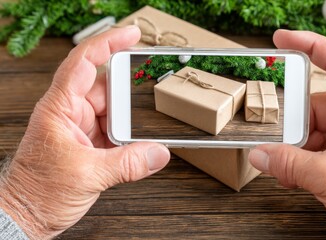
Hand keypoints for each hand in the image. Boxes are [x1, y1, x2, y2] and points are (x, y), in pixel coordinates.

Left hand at [0, 26, 169, 238]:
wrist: (27, 216)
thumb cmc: (37, 192)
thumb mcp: (87, 176)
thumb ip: (128, 164)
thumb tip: (159, 153)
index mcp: (59, 108)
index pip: (83, 63)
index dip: (108, 43)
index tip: (132, 35)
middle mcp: (70, 113)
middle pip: (106, 88)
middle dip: (127, 95)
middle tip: (150, 95)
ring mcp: (80, 129)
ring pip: (113, 113)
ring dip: (128, 123)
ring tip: (142, 132)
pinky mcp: (89, 144)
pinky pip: (115, 132)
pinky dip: (128, 138)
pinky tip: (137, 145)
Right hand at [249, 30, 325, 238]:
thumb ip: (288, 163)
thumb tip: (259, 155)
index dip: (308, 44)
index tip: (282, 39)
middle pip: (316, 103)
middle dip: (296, 126)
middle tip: (281, 142)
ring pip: (314, 126)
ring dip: (298, 146)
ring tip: (289, 167)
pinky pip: (320, 141)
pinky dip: (305, 154)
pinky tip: (295, 172)